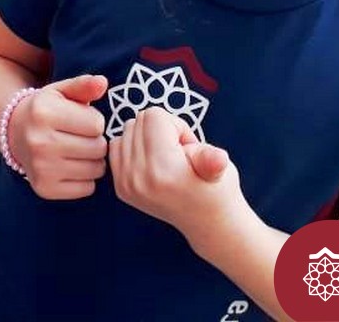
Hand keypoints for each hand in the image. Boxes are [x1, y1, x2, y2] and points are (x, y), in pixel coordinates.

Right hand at [8, 74, 108, 200]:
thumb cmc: (45, 109)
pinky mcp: (45, 189)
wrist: (14, 133)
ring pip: (95, 169)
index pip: (97, 124)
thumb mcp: (61, 91)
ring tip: (78, 150)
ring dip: (93, 160)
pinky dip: (86, 179)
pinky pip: (87, 188)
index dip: (94, 121)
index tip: (81, 120)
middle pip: (98, 148)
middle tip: (81, 137)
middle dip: (96, 141)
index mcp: (44, 113)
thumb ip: (83, 85)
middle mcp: (39, 142)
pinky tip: (71, 166)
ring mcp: (41, 168)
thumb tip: (102, 82)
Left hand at [109, 107, 242, 250]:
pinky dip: (133, 147)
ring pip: (127, 130)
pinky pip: (116, 147)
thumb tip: (219, 159)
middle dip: (162, 130)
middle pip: (139, 121)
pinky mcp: (120, 188)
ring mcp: (126, 184)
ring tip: (168, 159)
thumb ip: (212, 158)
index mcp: (163, 170)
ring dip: (147, 137)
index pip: (154, 116)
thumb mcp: (221, 168)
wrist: (207, 222)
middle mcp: (138, 178)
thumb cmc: (216, 189)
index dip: (177, 125)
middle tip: (179, 153)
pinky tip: (152, 162)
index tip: (188, 146)